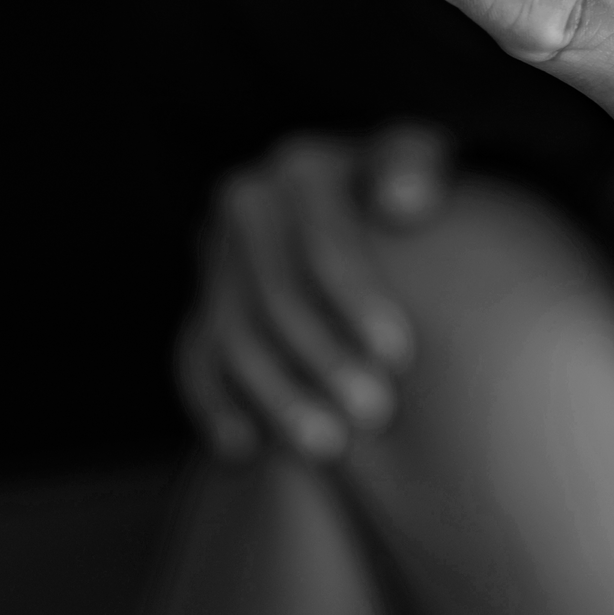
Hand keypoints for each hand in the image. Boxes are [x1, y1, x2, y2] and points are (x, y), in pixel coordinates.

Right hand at [175, 123, 451, 460]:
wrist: (365, 212)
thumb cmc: (413, 194)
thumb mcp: (420, 164)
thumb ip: (418, 168)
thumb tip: (405, 200)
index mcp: (304, 168)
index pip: (325, 241)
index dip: (359, 298)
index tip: (401, 354)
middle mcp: (247, 204)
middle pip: (276, 296)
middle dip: (324, 360)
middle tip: (375, 413)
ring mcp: (217, 255)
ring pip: (231, 336)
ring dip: (277, 396)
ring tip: (329, 447)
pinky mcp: (200, 302)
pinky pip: (193, 358)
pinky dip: (214, 404)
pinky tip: (244, 450)